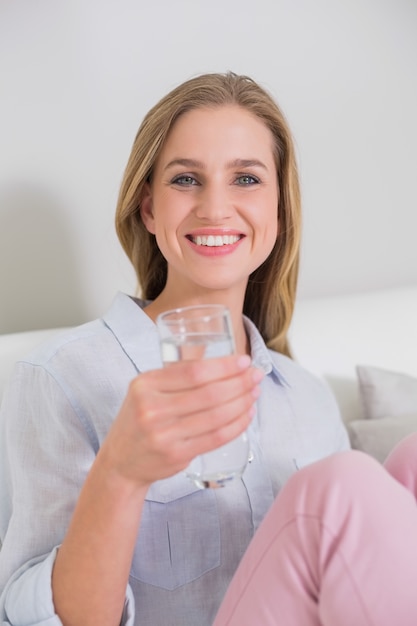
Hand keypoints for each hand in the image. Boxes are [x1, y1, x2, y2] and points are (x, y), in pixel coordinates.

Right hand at [99, 354, 262, 487]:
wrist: (121, 461)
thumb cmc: (139, 420)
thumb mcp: (146, 390)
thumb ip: (175, 377)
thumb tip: (222, 361)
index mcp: (145, 385)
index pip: (193, 371)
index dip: (224, 366)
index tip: (244, 361)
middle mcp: (152, 409)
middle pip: (209, 393)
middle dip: (240, 382)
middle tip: (256, 375)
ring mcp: (164, 434)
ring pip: (216, 416)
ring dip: (242, 402)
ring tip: (254, 392)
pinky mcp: (176, 455)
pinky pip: (216, 438)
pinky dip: (236, 425)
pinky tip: (246, 414)